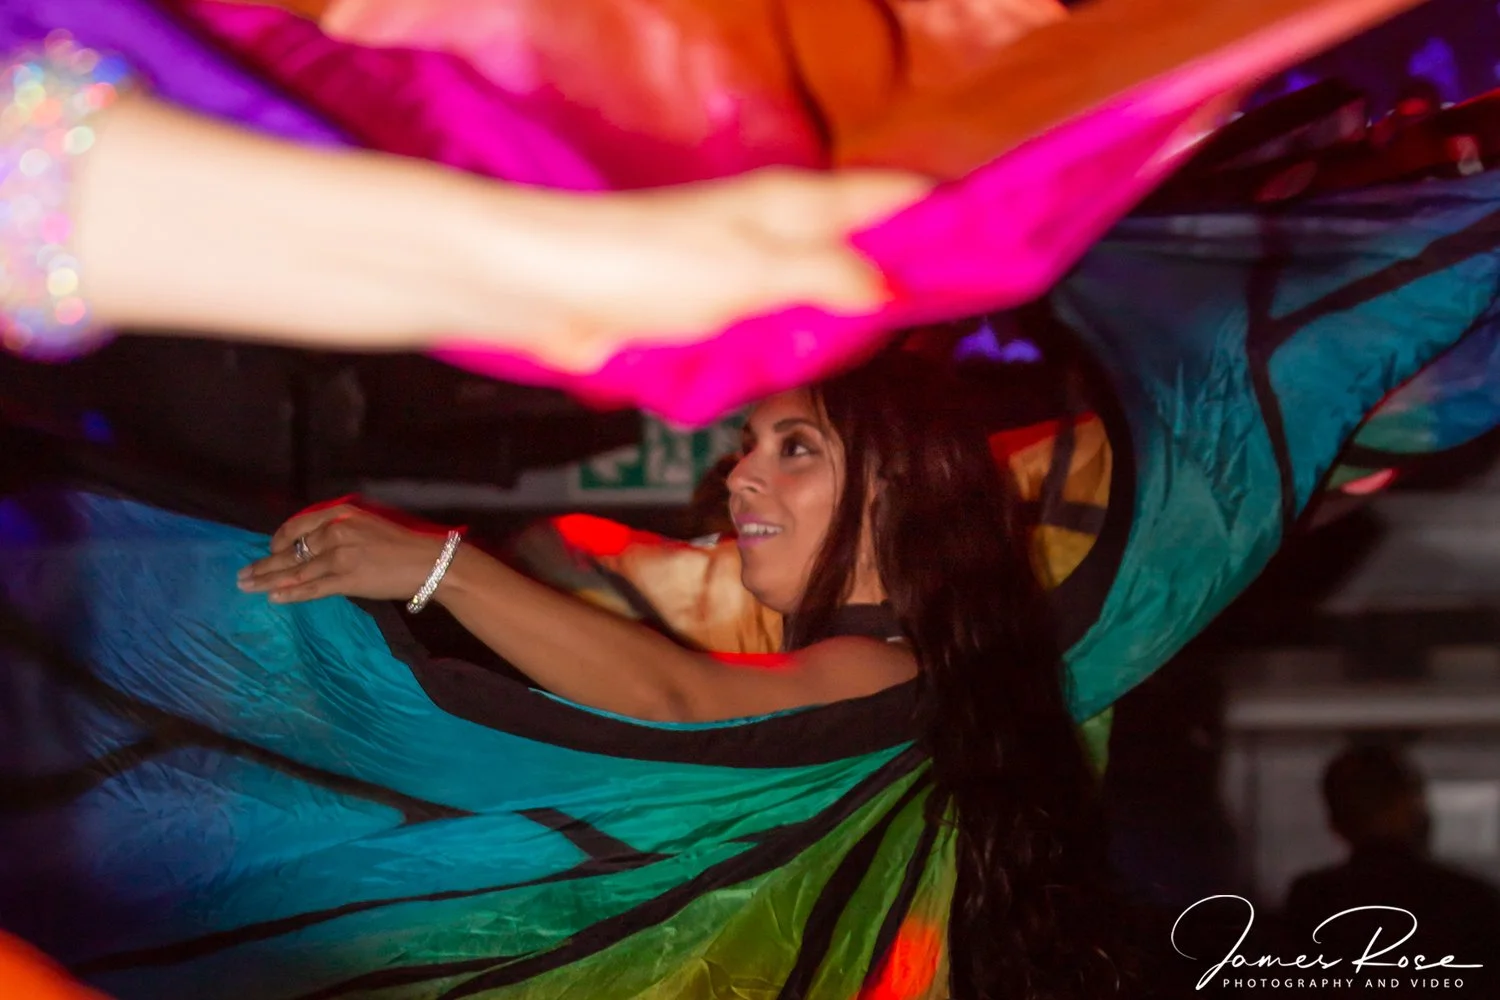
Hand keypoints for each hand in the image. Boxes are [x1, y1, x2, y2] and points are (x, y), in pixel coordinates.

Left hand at [237, 498, 455, 604]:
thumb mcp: (370, 524)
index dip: (278, 540)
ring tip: (248, 587)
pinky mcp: (347, 580)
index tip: (269, 550)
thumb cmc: (405, 544)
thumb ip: (341, 530)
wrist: (431, 561)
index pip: (298, 526)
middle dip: (263, 564)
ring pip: (296, 571)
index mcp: (342, 513)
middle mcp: (336, 531)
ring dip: (268, 581)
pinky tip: (274, 597)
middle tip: (242, 575)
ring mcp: (340, 556)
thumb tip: (315, 548)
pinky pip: (312, 588)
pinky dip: (292, 594)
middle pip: (291, 550)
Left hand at [495, 167, 932, 372]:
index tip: (997, 250)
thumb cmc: (639, 262)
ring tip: (913, 351)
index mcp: (796, 204)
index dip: (946, 218)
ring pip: (830, 293)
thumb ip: (827, 275)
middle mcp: (779, 231)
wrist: (545, 291)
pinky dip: (809, 346)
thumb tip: (890, 291)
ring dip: (863, 320)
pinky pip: (783, 329)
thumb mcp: (752, 267)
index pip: (893, 197)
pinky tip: (827, 369)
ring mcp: (750, 273)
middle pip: (869, 248)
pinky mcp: (717, 314)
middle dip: (914, 278)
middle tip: (964, 320)